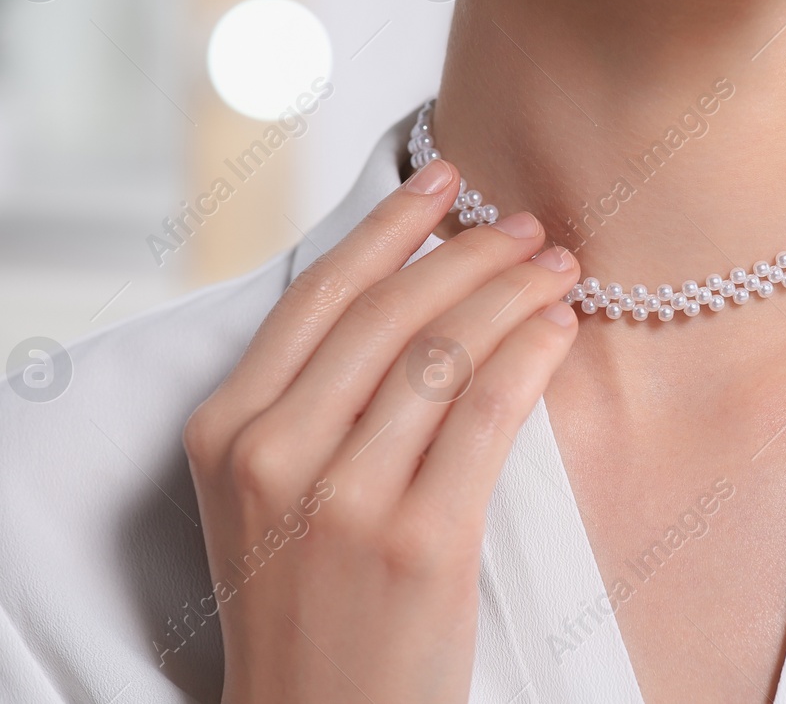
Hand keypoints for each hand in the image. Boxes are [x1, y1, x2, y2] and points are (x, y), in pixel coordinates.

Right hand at [182, 158, 580, 702]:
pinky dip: (531, 354)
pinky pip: (486, 411)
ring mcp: (343, 500)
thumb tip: (407, 288)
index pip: (318, 294)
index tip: (444, 180)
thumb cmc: (305, 604)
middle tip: (525, 226)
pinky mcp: (418, 542)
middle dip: (468, 251)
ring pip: (442, 352)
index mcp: (225, 431)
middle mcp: (273, 455)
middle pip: (388, 311)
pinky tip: (559, 330)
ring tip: (556, 269)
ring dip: (512, 293)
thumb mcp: (266, 494)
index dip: (391, 226)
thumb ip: (308, 398)